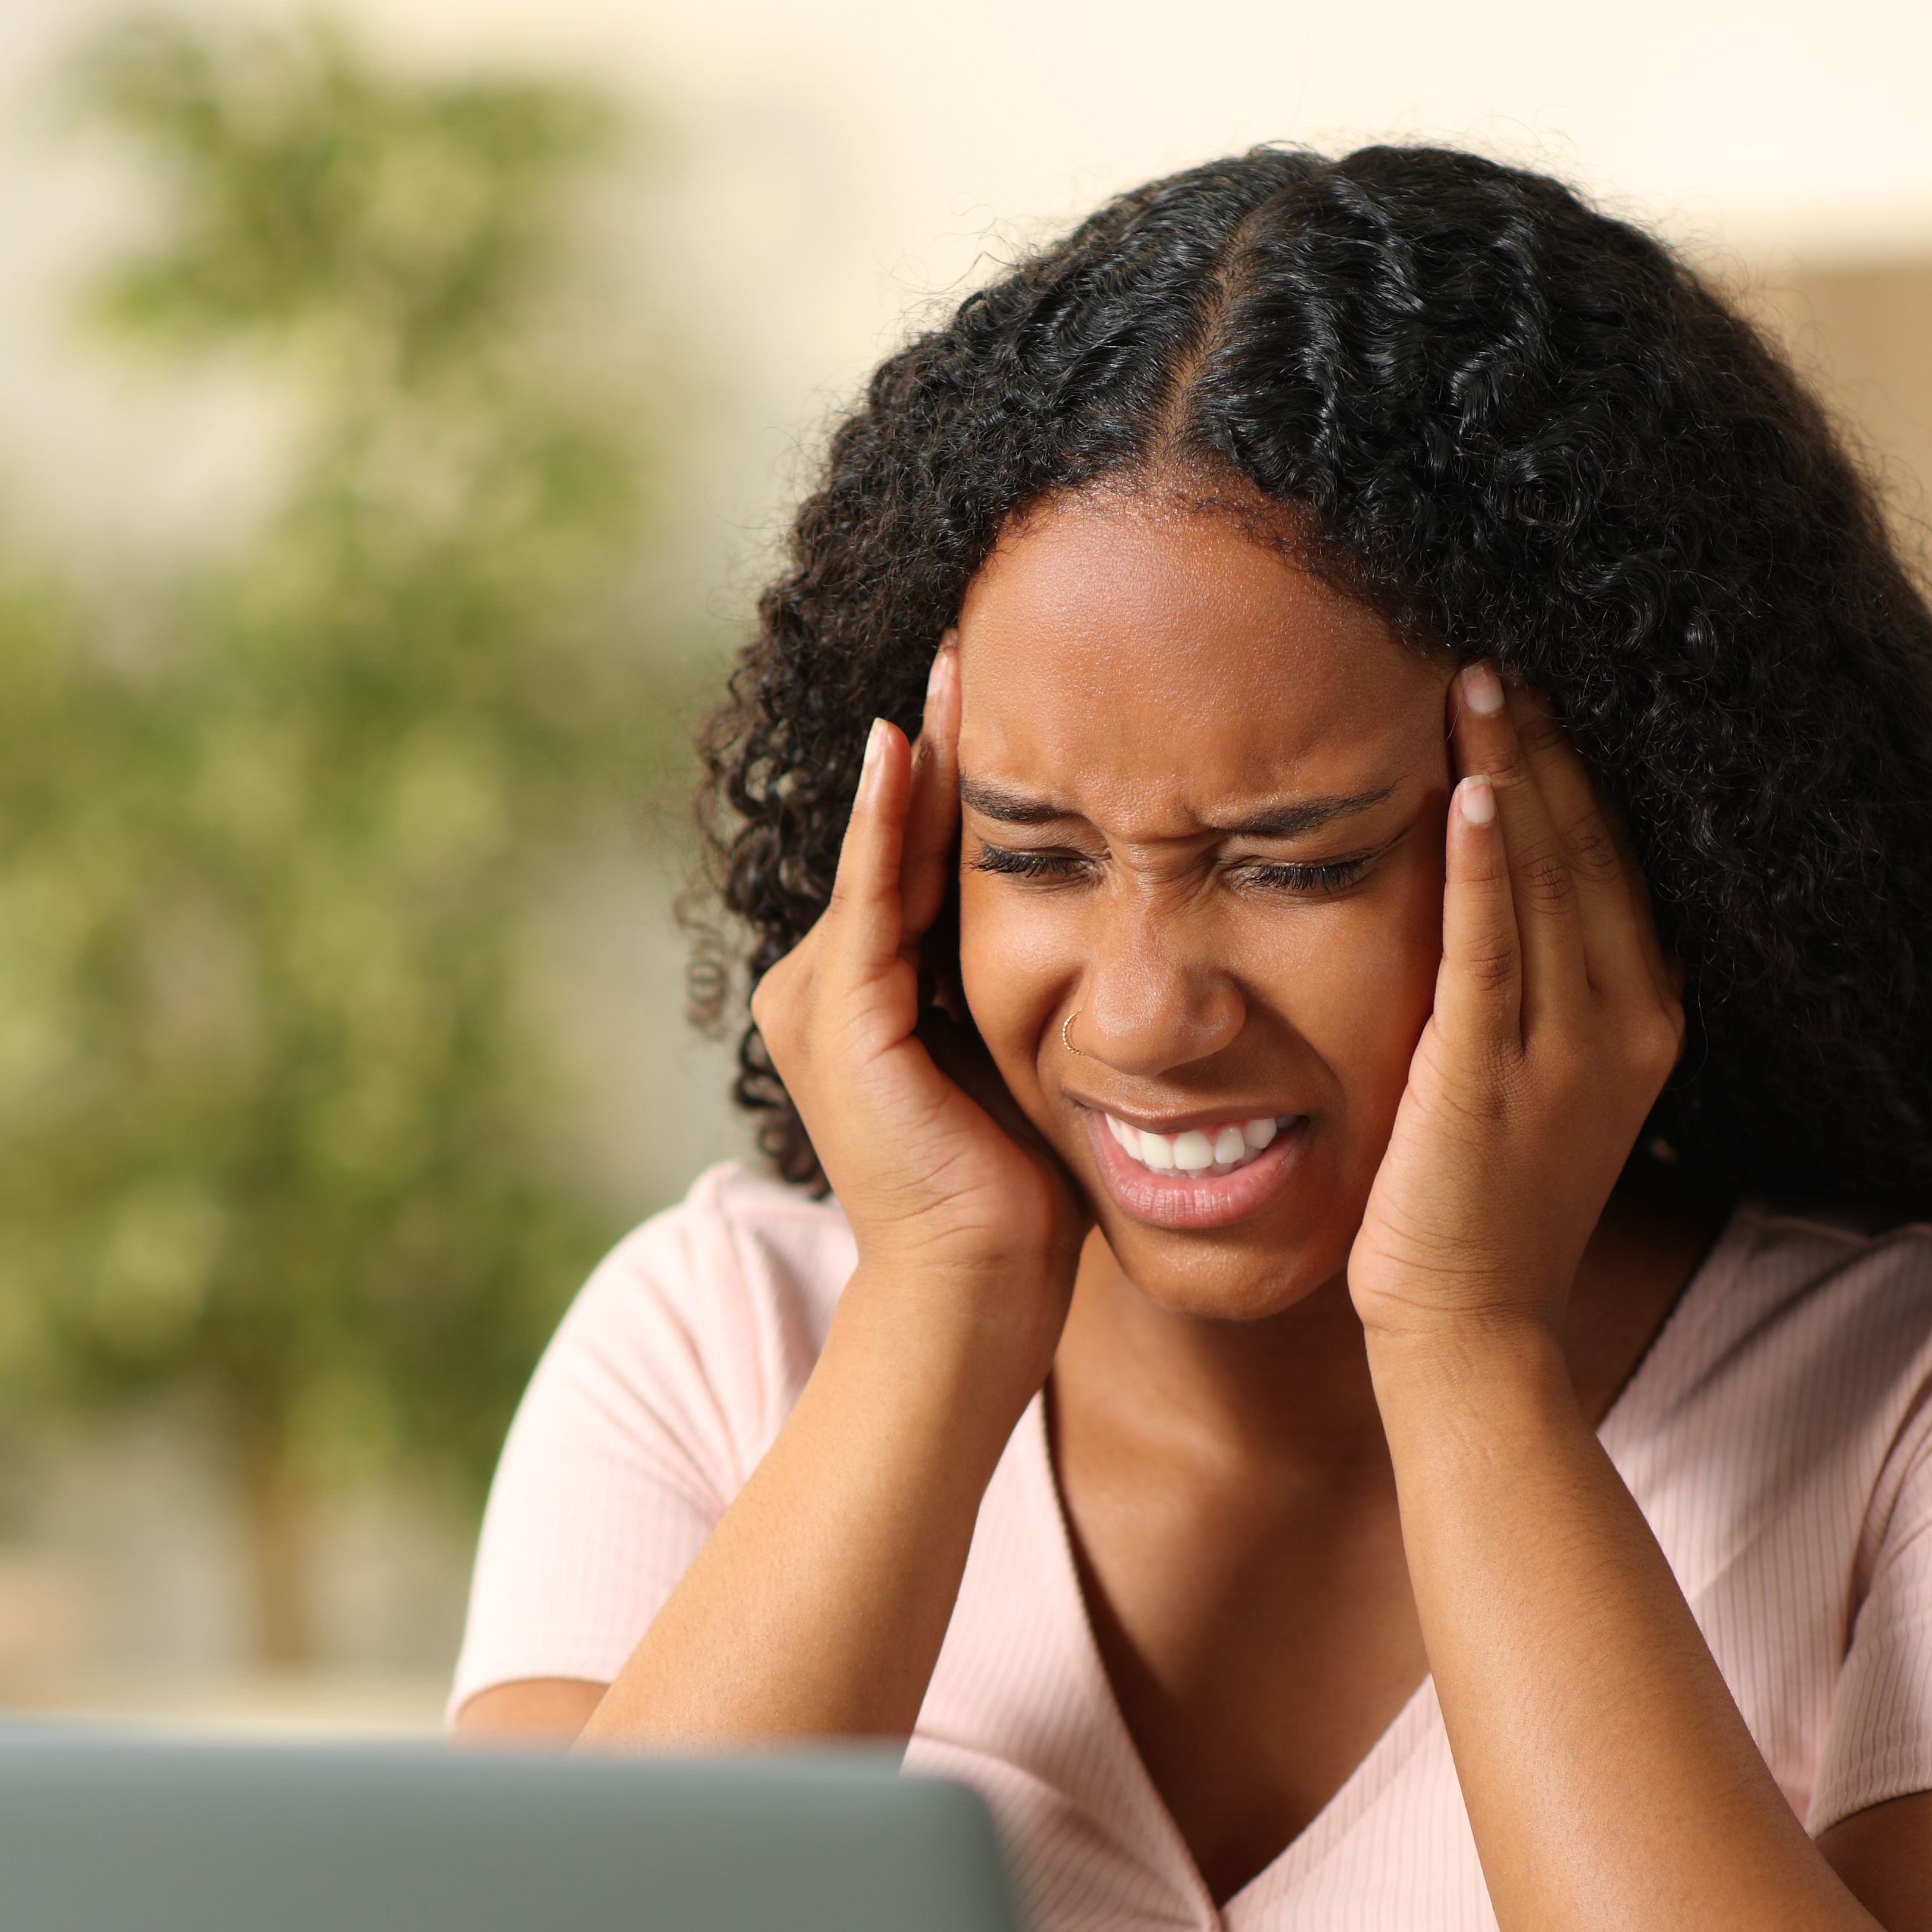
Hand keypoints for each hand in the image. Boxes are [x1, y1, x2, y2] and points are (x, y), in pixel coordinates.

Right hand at [748, 647, 1086, 1354]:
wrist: (979, 1300)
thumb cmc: (1021, 1206)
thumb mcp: (1028, 1067)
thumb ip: (1030, 993)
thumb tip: (1113, 925)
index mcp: (860, 1002)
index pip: (917, 862)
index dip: (958, 776)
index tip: (1009, 684)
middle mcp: (818, 992)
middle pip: (894, 841)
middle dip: (937, 742)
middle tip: (979, 631)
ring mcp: (819, 1004)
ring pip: (884, 852)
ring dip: (920, 754)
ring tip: (956, 658)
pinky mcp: (843, 1020)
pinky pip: (876, 894)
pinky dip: (894, 818)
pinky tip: (913, 743)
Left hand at [1345, 665, 1681, 1347]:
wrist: (1469, 1332)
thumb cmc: (1483, 1207)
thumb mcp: (1537, 1081)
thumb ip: (1537, 989)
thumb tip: (1501, 887)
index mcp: (1647, 1014)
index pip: (1621, 858)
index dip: (1585, 764)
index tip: (1544, 676)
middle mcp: (1625, 1021)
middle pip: (1592, 846)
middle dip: (1551, 740)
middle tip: (1500, 636)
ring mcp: (1565, 1051)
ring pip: (1545, 878)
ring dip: (1511, 770)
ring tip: (1477, 676)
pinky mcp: (1487, 1077)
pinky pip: (1490, 949)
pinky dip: (1484, 864)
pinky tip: (1469, 788)